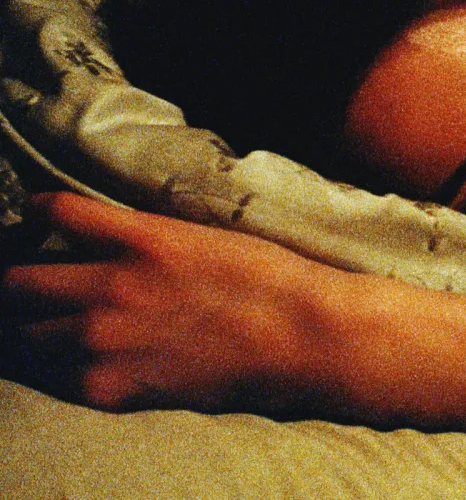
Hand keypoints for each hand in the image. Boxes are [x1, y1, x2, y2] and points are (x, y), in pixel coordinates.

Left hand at [3, 192, 338, 412]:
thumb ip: (149, 241)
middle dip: (22, 283)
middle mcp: (110, 287)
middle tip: (39, 287)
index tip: (42, 220)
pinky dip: (69, 372)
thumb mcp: (206, 239)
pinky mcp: (111, 387)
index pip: (55, 212)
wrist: (301, 337)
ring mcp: (105, 341)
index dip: (41, 214)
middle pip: (17, 284)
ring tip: (61, 332)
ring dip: (38, 331)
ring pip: (25, 337)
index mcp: (141, 238)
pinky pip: (58, 380)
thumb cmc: (270, 282)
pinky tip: (95, 365)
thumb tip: (116, 243)